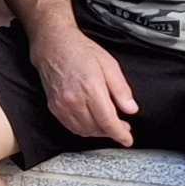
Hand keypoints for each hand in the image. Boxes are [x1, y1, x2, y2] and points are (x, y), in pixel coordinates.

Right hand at [33, 25, 140, 146]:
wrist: (53, 45)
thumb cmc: (80, 50)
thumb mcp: (109, 64)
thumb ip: (121, 89)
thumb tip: (131, 109)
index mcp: (91, 87)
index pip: (108, 121)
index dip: (120, 134)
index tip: (127, 140)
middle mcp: (74, 99)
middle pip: (97, 129)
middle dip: (111, 132)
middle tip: (122, 127)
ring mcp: (62, 105)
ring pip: (84, 131)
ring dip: (98, 132)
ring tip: (108, 124)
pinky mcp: (54, 107)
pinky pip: (72, 127)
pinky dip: (84, 129)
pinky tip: (92, 121)